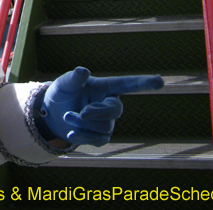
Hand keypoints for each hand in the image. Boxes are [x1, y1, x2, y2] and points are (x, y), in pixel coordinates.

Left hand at [34, 67, 163, 146]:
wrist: (53, 113)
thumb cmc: (63, 92)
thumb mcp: (65, 83)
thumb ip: (74, 78)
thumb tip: (83, 71)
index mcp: (106, 86)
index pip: (128, 84)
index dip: (144, 83)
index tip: (160, 81)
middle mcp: (111, 104)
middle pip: (116, 110)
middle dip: (98, 112)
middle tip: (82, 112)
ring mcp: (107, 122)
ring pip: (104, 127)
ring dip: (83, 123)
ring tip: (67, 116)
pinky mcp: (100, 137)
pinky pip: (98, 141)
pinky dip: (82, 137)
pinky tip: (71, 133)